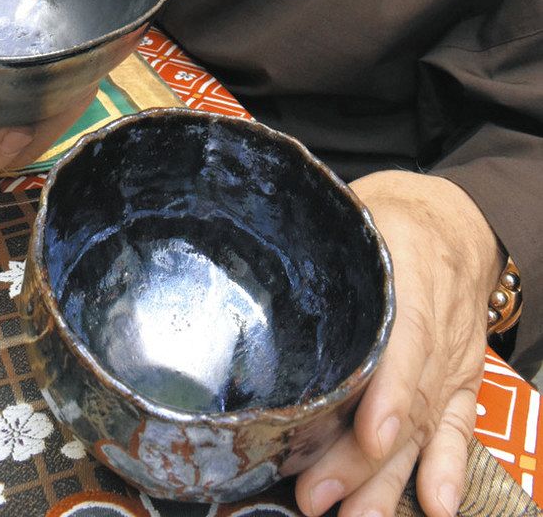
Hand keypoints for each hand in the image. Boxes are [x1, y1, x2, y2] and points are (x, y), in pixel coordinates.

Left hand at [294, 170, 502, 516]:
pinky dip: (448, 469)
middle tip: (316, 494)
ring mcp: (451, 355)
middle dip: (361, 457)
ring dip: (390, 478)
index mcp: (405, 267)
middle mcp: (434, 320)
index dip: (389, 389)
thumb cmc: (393, 213)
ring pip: (425, 425)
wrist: (458, 220)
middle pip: (405, 398)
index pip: (402, 336)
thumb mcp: (355, 211)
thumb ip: (309, 241)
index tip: (369, 433)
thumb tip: (236, 266)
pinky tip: (435, 506)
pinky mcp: (461, 380)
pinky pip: (459, 428)